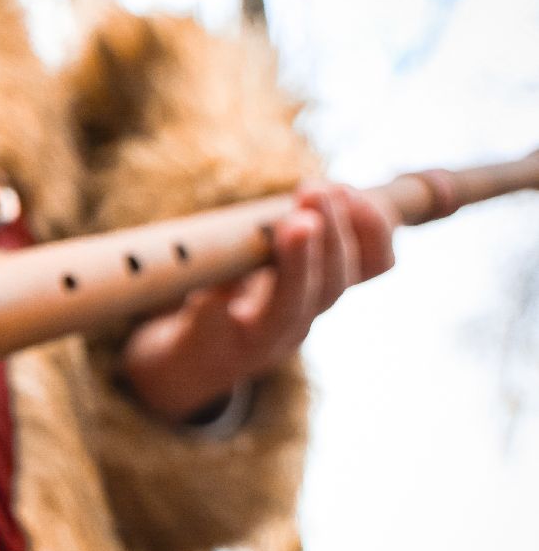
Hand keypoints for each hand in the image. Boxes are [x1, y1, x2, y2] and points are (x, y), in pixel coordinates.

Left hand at [121, 183, 397, 423]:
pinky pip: (218, 321)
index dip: (373, 232)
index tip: (354, 191)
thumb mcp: (269, 263)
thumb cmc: (228, 299)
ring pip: (289, 310)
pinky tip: (228, 272)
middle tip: (320, 191)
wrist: (177, 364)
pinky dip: (225, 293)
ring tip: (296, 224)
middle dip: (331, 237)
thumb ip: (298, 232)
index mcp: (315, 295)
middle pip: (329, 287)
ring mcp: (253, 341)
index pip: (368, 268)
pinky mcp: (207, 346)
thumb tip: (334, 185)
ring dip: (296, 264)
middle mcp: (294, 323)